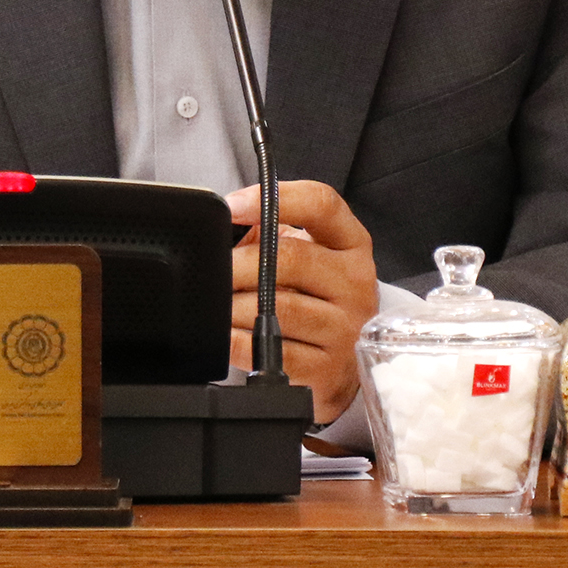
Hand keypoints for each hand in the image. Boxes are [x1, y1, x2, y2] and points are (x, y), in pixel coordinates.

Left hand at [226, 179, 378, 423]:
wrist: (345, 363)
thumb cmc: (317, 296)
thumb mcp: (307, 254)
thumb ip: (270, 233)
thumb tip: (227, 226)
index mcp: (351, 243)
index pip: (322, 204)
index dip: (278, 198)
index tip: (235, 205)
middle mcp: (355, 282)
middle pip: (292, 258)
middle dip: (240, 262)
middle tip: (213, 267)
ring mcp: (346, 328)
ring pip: (279, 308)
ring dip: (236, 304)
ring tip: (215, 301)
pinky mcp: (328, 369)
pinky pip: (275, 352)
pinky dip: (241, 342)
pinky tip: (225, 335)